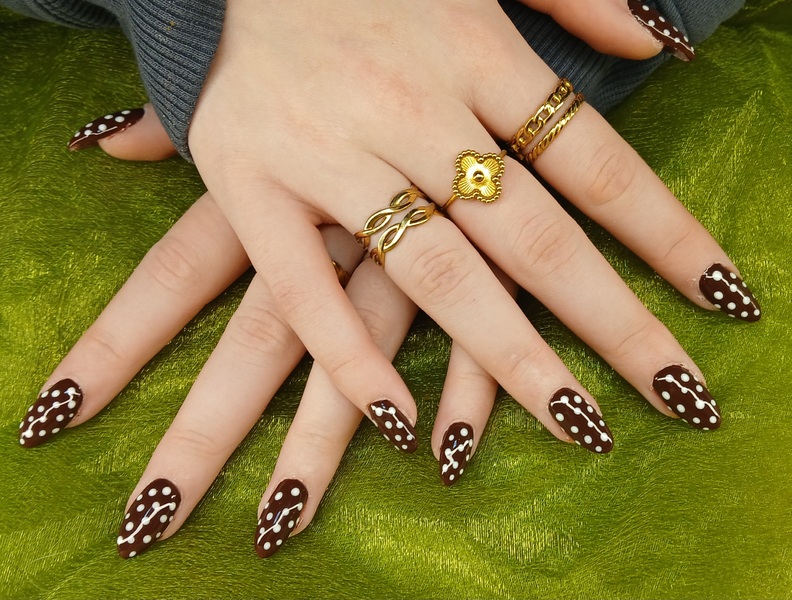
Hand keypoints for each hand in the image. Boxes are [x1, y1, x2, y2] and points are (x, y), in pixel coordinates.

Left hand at [27, 113, 508, 557]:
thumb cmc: (356, 44)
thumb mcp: (258, 76)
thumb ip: (180, 117)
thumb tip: (101, 140)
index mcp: (263, 179)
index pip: (172, 274)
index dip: (115, 345)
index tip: (57, 416)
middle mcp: (321, 221)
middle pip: (248, 347)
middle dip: (196, 437)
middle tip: (145, 523)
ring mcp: (401, 241)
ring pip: (349, 357)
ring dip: (314, 445)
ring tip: (273, 524)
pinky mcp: (485, 244)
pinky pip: (464, 330)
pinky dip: (460, 388)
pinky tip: (444, 452)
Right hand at [186, 0, 757, 442]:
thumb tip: (659, 46)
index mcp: (475, 48)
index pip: (595, 161)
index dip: (665, 234)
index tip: (719, 298)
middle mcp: (412, 104)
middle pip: (535, 235)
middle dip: (614, 322)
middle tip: (676, 395)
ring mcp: (327, 148)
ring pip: (437, 272)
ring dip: (513, 358)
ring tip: (580, 425)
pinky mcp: (247, 180)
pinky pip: (304, 287)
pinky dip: (350, 357)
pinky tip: (402, 425)